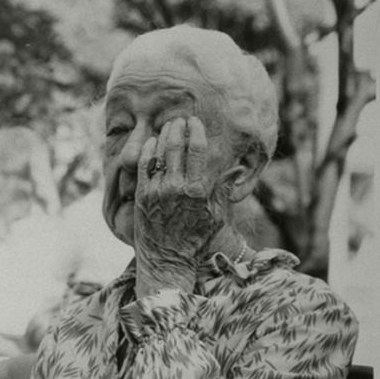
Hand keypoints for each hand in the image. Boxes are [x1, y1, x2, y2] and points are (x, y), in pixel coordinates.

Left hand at [133, 117, 223, 295]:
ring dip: (164, 135)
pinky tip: (151, 142)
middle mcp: (176, 187)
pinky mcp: (141, 196)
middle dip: (178, 128)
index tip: (196, 122)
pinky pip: (143, 166)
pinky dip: (147, 151)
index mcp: (197, 190)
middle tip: (180, 119)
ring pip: (159, 154)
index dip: (196, 131)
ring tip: (168, 125)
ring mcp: (156, 191)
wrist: (166, 259)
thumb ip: (224, 189)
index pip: (197, 151)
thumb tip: (238, 167)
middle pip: (176, 147)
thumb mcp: (216, 216)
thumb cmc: (195, 239)